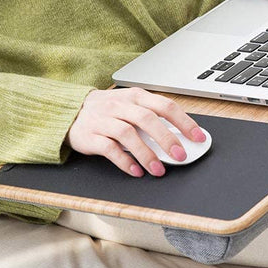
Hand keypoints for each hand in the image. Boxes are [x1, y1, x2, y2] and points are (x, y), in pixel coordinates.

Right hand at [65, 88, 206, 177]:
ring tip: (159, 170)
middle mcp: (120, 105)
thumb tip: (180, 136)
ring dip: (146, 154)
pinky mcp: (89, 136)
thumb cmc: (108, 110)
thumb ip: (152, 117)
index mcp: (135, 96)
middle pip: (148, 119)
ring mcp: (104, 120)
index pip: (165, 106)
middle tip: (180, 156)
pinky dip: (124, 161)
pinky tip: (136, 171)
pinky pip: (109, 148)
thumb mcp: (131, 106)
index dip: (184, 122)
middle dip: (167, 139)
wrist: (69, 111)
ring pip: (128, 134)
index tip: (198, 137)